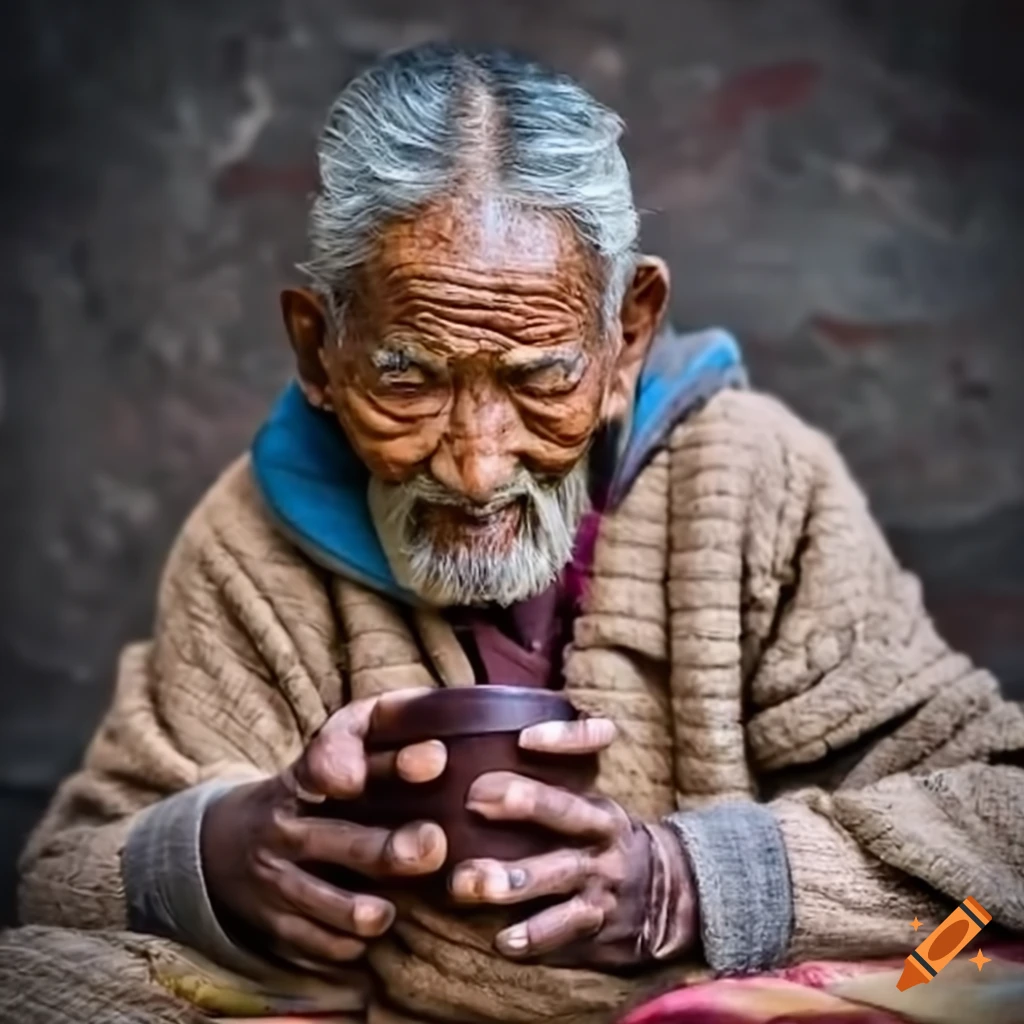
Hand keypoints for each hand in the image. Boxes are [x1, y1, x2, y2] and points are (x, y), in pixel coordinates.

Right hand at [201, 689, 447, 971]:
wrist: (219, 846)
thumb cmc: (306, 796)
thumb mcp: (324, 757)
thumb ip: (373, 734)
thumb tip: (434, 715)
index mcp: (306, 777)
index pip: (341, 760)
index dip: (388, 761)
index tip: (433, 758)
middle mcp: (288, 826)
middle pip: (344, 840)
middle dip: (390, 848)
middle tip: (431, 846)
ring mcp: (277, 878)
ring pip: (328, 903)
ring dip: (366, 911)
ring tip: (387, 912)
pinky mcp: (272, 922)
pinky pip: (314, 942)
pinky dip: (344, 944)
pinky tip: (364, 936)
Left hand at [449, 718, 697, 967]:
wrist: (668, 900)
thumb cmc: (607, 843)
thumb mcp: (595, 804)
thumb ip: (562, 776)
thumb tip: (506, 736)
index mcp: (598, 804)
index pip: (589, 762)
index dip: (561, 741)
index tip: (521, 737)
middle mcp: (602, 839)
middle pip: (566, 815)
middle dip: (525, 804)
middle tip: (476, 800)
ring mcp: (601, 883)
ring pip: (559, 879)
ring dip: (515, 881)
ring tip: (471, 883)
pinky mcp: (598, 927)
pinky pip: (565, 932)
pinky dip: (534, 937)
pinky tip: (503, 940)